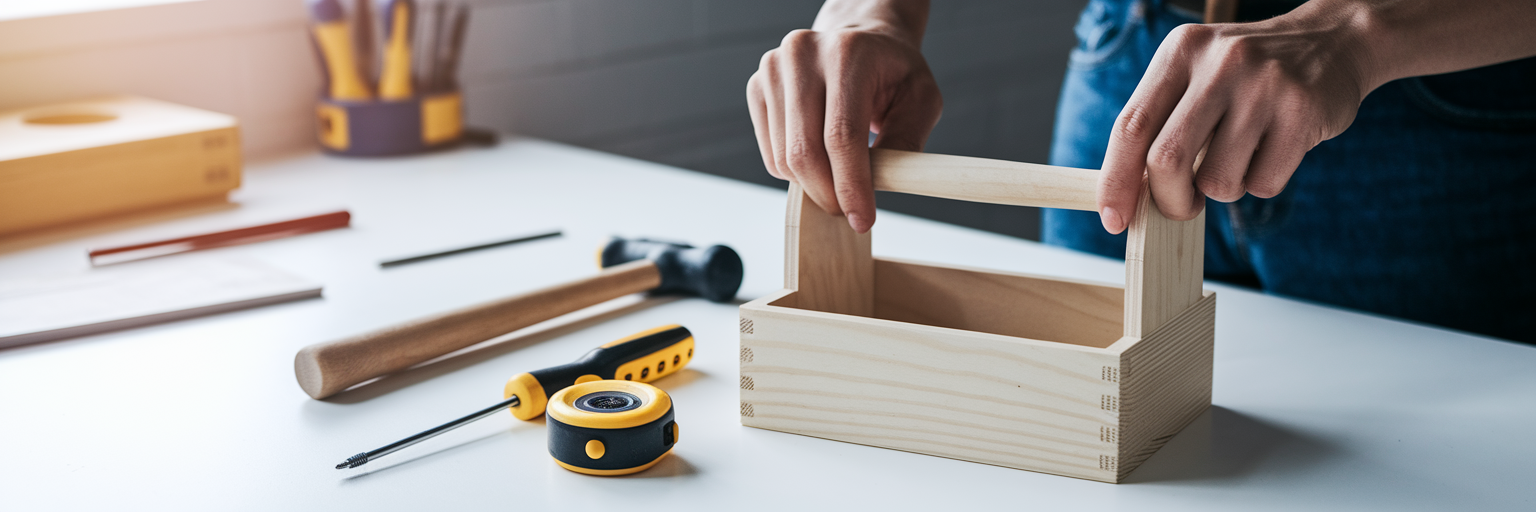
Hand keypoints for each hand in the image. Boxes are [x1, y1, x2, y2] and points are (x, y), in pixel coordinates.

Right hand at [746, 26, 941, 232]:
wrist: (859, 41)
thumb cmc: (891, 72)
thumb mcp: (922, 101)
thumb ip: (906, 142)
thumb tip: (880, 186)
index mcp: (848, 52)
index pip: (841, 134)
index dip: (851, 185)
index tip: (863, 219)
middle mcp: (802, 54)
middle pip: (804, 151)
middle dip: (828, 194)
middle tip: (849, 212)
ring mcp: (773, 69)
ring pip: (784, 159)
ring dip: (813, 185)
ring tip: (841, 178)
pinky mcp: (756, 87)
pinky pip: (771, 154)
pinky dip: (795, 172)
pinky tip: (820, 158)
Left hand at [1097, 5, 1375, 232]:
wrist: (1333, 42)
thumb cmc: (1247, 76)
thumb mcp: (1196, 76)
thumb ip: (1160, 125)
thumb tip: (1126, 197)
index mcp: (1180, 52)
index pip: (1131, 126)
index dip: (1115, 180)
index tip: (1112, 219)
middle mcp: (1219, 63)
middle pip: (1166, 160)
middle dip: (1169, 200)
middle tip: (1184, 206)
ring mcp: (1264, 85)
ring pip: (1217, 181)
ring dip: (1224, 189)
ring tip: (1241, 157)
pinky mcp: (1303, 111)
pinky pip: (1263, 184)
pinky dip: (1262, 183)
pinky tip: (1275, 149)